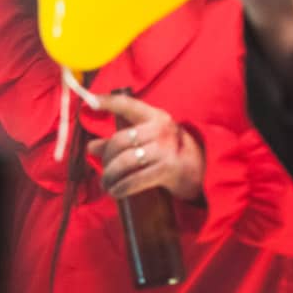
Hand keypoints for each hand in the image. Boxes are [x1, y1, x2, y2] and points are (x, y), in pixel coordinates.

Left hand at [87, 94, 204, 200]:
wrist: (201, 171)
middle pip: (120, 140)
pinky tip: (115, 192)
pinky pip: (135, 179)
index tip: (91, 101)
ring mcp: (166, 149)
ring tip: (106, 183)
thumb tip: (91, 146)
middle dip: (106, 158)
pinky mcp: (168, 169)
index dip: (108, 102)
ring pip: (125, 161)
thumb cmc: (169, 153)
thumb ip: (121, 142)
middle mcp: (161, 129)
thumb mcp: (148, 141)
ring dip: (110, 175)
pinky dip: (121, 187)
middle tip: (103, 171)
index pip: (128, 105)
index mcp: (156, 117)